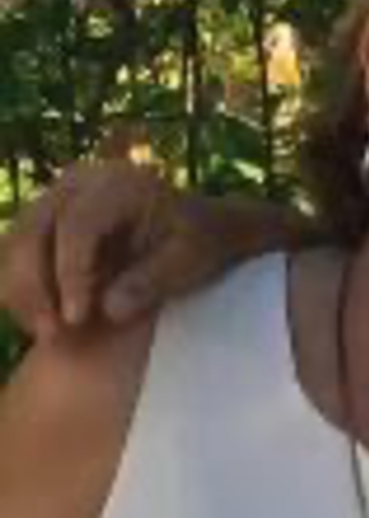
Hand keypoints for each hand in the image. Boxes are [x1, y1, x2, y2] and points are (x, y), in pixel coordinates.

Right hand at [2, 158, 191, 334]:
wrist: (199, 226)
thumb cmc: (200, 242)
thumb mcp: (192, 260)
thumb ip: (153, 281)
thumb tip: (109, 310)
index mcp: (117, 184)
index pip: (77, 226)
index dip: (71, 274)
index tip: (77, 319)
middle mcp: (76, 183)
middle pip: (33, 231)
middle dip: (35, 287)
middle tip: (52, 334)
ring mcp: (53, 198)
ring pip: (14, 243)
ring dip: (20, 291)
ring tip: (44, 334)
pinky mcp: (41, 220)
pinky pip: (13, 253)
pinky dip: (18, 288)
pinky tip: (38, 321)